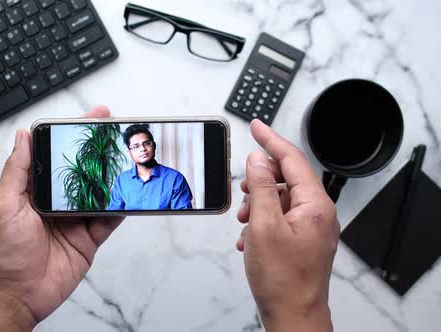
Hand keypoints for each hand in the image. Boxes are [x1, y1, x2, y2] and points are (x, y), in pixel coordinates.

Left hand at [0, 106, 122, 331]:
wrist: (17, 296)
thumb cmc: (3, 254)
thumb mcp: (4, 206)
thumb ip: (17, 171)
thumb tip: (23, 136)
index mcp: (34, 189)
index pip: (57, 154)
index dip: (74, 134)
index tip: (91, 118)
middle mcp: (57, 200)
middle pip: (83, 169)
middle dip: (100, 150)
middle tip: (117, 131)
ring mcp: (74, 219)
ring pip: (100, 191)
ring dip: (114, 176)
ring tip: (128, 157)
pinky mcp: (88, 238)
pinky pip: (109, 219)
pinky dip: (122, 207)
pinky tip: (131, 194)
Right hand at [236, 120, 338, 331]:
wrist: (293, 315)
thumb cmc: (284, 279)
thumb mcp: (264, 225)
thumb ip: (261, 187)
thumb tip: (257, 160)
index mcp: (315, 205)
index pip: (292, 159)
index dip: (271, 140)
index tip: (256, 126)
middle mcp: (317, 213)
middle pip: (287, 179)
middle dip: (260, 182)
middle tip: (243, 190)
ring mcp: (310, 228)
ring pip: (280, 200)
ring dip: (258, 205)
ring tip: (245, 222)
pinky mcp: (301, 240)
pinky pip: (279, 218)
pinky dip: (261, 221)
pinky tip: (249, 237)